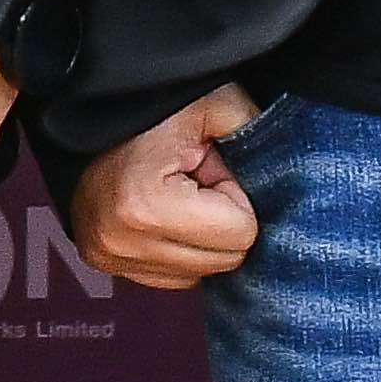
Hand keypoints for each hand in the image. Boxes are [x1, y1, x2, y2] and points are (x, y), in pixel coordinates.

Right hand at [71, 84, 263, 290]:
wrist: (84, 113)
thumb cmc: (149, 107)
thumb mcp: (211, 104)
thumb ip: (256, 131)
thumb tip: (296, 168)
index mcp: (147, 206)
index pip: (241, 233)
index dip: (233, 194)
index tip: (207, 166)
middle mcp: (122, 241)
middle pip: (225, 261)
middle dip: (220, 219)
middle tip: (193, 179)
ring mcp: (110, 256)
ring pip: (202, 274)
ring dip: (200, 237)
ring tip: (175, 194)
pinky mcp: (105, 264)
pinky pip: (173, 277)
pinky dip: (178, 248)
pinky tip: (162, 213)